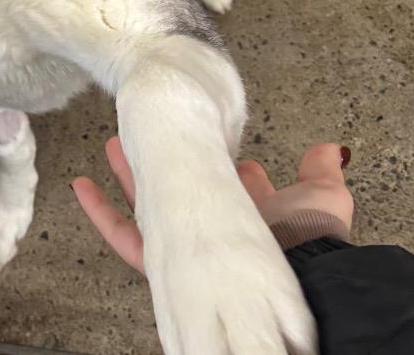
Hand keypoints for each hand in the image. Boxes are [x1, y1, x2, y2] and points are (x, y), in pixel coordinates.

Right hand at [72, 138, 353, 272]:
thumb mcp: (321, 198)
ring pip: (148, 210)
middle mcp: (215, 236)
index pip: (221, 188)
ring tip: (111, 145)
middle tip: (139, 137)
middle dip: (159, 164)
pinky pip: (128, 238)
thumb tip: (331, 149)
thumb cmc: (311, 244)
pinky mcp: (168, 265)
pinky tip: (82, 185)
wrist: (299, 276)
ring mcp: (189, 250)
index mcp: (245, 222)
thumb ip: (320, 173)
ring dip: (127, 177)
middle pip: (179, 195)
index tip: (201, 138)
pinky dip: (102, 213)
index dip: (213, 165)